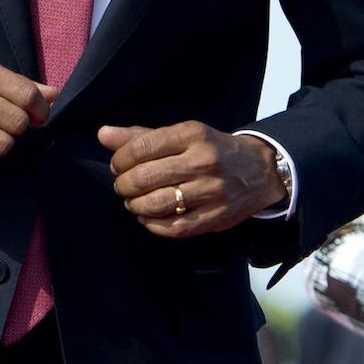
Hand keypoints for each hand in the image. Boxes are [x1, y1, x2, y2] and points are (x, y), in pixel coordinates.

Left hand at [100, 122, 285, 238]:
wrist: (261, 170)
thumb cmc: (210, 150)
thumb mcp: (180, 135)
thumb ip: (139, 136)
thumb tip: (102, 134)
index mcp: (192, 135)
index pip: (140, 147)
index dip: (119, 160)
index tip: (118, 165)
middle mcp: (203, 162)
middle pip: (144, 178)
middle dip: (123, 184)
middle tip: (123, 185)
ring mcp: (212, 192)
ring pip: (156, 204)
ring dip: (134, 205)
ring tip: (133, 201)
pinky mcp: (217, 217)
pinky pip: (174, 228)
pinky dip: (152, 224)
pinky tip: (148, 216)